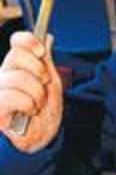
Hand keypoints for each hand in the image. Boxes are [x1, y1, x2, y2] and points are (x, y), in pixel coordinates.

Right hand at [0, 32, 62, 152]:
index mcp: (19, 66)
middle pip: (16, 55)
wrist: (42, 138)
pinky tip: (28, 112)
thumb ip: (46, 61)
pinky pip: (11, 96)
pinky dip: (28, 105)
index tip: (41, 51)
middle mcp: (4, 75)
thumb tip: (47, 36)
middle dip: (38, 71)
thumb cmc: (45, 111)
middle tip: (44, 85)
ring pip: (17, 77)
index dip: (28, 41)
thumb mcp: (51, 83)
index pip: (16, 42)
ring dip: (36, 93)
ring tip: (37, 104)